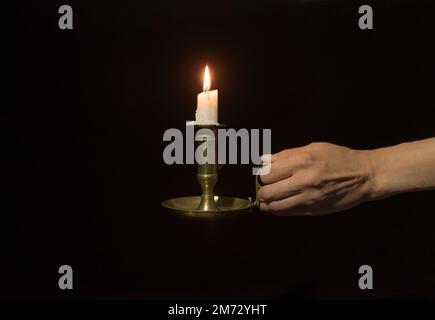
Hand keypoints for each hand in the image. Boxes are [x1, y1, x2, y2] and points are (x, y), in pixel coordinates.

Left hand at [259, 142, 375, 215]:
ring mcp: (308, 199)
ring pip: (274, 207)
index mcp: (302, 161)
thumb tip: (263, 160)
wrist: (365, 176)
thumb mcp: (313, 148)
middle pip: (267, 192)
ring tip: (271, 196)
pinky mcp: (313, 211)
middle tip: (268, 186)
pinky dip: (278, 209)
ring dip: (268, 202)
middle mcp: (303, 181)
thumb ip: (286, 155)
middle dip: (263, 189)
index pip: (267, 173)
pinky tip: (279, 204)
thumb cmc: (338, 158)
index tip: (266, 174)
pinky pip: (286, 213)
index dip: (263, 174)